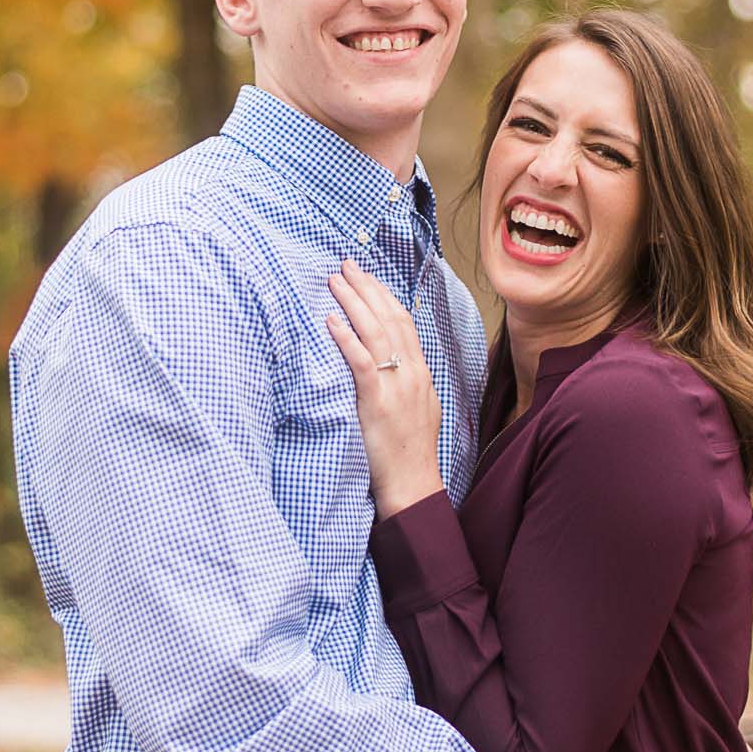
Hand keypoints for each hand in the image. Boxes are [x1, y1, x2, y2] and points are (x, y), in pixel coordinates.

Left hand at [327, 261, 444, 518]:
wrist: (414, 486)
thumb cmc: (411, 455)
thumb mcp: (419, 411)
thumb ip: (408, 385)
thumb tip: (395, 368)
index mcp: (421, 374)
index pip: (404, 322)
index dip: (384, 295)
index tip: (367, 277)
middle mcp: (412, 374)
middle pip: (390, 318)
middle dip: (367, 288)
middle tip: (347, 265)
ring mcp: (397, 387)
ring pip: (376, 333)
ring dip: (354, 303)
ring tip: (335, 281)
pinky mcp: (378, 402)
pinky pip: (362, 362)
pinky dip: (347, 339)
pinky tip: (331, 321)